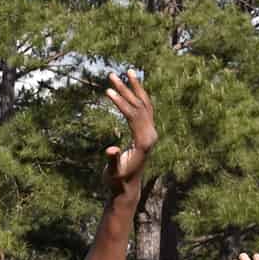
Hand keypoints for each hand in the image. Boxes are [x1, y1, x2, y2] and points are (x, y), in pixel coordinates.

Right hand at [101, 71, 157, 196]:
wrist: (127, 188)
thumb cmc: (116, 182)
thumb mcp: (112, 173)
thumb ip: (112, 161)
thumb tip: (111, 150)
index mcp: (144, 141)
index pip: (133, 115)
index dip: (120, 102)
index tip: (108, 90)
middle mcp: (150, 134)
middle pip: (139, 105)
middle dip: (125, 89)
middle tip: (111, 74)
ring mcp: (151, 132)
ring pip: (145, 104)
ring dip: (135, 88)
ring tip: (127, 71)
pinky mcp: (147, 132)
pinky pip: (145, 109)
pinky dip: (139, 96)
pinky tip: (133, 86)